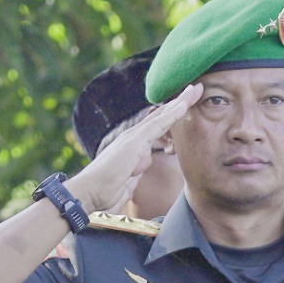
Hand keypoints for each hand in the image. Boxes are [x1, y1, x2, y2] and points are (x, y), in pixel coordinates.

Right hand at [68, 85, 200, 215]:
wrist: (88, 193)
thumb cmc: (103, 192)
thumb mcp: (126, 182)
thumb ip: (135, 173)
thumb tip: (141, 167)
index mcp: (132, 147)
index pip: (156, 127)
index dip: (171, 115)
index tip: (186, 106)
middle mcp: (133, 137)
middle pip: (160, 116)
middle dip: (179, 102)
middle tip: (196, 88)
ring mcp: (133, 137)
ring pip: (162, 115)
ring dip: (180, 102)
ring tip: (196, 89)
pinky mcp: (135, 141)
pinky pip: (158, 124)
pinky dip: (173, 113)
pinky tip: (185, 103)